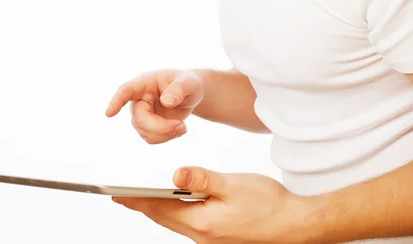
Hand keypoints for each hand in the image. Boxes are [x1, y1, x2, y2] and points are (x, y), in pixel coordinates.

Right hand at [106, 69, 204, 143]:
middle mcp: (139, 98)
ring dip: (165, 134)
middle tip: (183, 126)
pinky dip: (166, 138)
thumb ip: (179, 89)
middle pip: (140, 119)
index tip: (109, 114)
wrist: (191, 94)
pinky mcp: (146, 126)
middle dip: (161, 128)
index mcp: (145, 82)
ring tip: (183, 127)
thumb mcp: (189, 83)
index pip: (127, 90)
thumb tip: (165, 101)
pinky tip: (178, 129)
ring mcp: (141, 113)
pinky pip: (151, 138)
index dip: (117, 101)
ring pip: (144, 132)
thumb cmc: (189, 83)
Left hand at [112, 166, 313, 243]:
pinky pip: (190, 225)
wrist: (295, 225)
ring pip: (177, 223)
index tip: (117, 194)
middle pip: (165, 219)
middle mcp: (203, 236)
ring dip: (159, 210)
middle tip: (122, 197)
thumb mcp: (233, 185)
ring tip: (143, 199)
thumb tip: (174, 176)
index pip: (160, 210)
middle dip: (143, 206)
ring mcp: (212, 239)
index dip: (137, 201)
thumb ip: (202, 179)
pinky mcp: (221, 237)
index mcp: (202, 223)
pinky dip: (177, 214)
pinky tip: (178, 206)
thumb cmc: (268, 203)